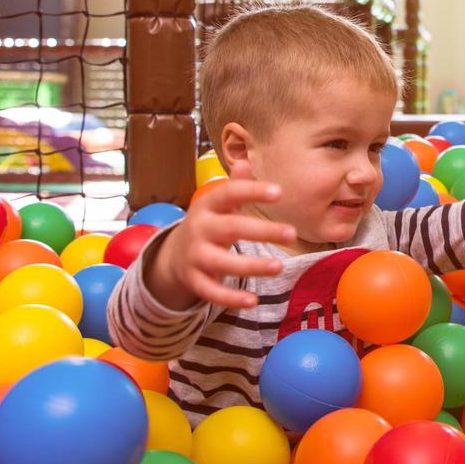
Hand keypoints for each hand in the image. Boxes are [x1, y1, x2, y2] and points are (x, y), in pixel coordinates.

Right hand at [146, 160, 293, 309]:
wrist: (172, 253)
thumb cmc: (209, 223)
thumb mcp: (219, 204)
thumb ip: (235, 186)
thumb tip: (245, 162)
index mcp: (207, 206)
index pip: (229, 194)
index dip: (252, 191)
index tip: (279, 192)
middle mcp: (199, 229)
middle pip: (230, 228)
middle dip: (261, 231)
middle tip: (292, 233)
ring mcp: (195, 256)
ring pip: (222, 263)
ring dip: (251, 266)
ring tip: (279, 266)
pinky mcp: (194, 280)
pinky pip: (211, 292)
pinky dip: (230, 298)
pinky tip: (252, 301)